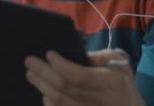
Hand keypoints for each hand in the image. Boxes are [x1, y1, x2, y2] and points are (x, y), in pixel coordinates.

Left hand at [25, 50, 144, 105]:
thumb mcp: (121, 66)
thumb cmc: (124, 86)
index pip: (79, 76)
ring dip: (42, 88)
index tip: (49, 54)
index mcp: (110, 83)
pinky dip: (49, 104)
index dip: (61, 65)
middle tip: (29, 62)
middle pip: (65, 90)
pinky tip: (43, 92)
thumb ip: (103, 57)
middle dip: (44, 75)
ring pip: (61, 104)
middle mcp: (100, 102)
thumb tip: (81, 53)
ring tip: (31, 75)